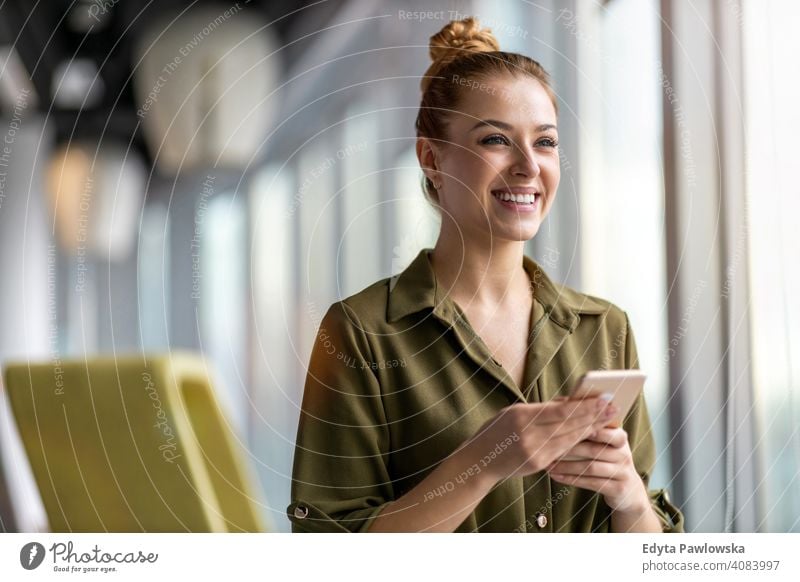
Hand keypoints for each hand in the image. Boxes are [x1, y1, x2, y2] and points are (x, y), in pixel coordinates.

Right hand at [457, 397, 618, 484]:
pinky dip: (579, 441)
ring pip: (569, 438)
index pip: (559, 410)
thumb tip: (569, 402)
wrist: (479, 461)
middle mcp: (528, 434)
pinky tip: (591, 434)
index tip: (602, 398)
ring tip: (609, 419)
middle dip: (593, 415)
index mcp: (520, 416)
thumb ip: (540, 409)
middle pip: (568, 424)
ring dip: (591, 428)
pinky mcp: (538, 464)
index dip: (583, 405)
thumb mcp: (513, 412)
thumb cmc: (496, 431)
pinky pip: (563, 450)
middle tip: (613, 407)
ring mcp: (534, 451)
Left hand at [545, 427, 649, 514]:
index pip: (603, 429)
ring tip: (548, 465)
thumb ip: (590, 427)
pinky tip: (556, 477)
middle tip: (547, 447)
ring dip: (566, 466)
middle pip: (593, 449)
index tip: (562, 424)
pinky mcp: (618, 488)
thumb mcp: (605, 443)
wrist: (629, 490)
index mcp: (620, 437)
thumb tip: (563, 403)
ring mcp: (622, 471)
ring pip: (590, 467)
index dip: (584, 427)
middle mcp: (624, 453)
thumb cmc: (608, 459)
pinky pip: (591, 483)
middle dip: (568, 449)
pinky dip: (571, 479)